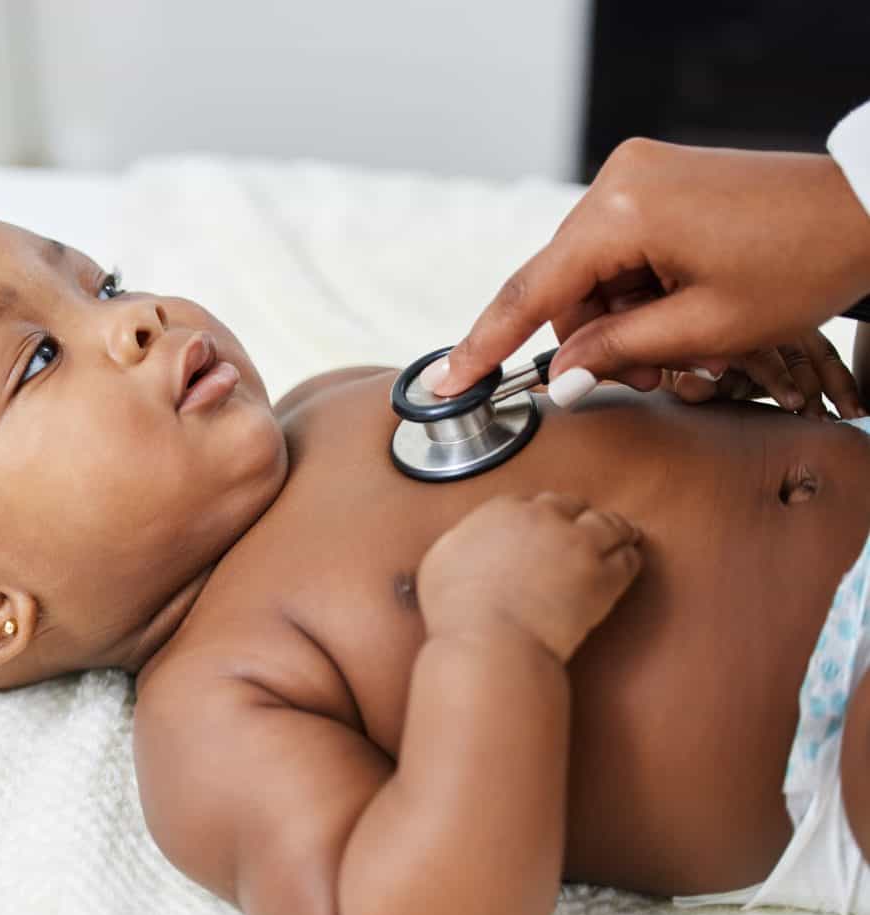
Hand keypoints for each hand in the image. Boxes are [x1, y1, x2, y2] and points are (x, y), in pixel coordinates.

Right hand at [418, 493, 642, 662]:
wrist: (490, 641)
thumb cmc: (458, 610)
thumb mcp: (440, 559)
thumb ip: (462, 539)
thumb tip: (470, 540)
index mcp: (502, 511)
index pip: (531, 500)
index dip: (539, 513)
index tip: (542, 524)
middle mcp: (544, 519)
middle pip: (571, 504)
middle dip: (576, 515)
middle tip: (582, 525)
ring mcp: (579, 545)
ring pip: (609, 523)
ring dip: (615, 528)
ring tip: (622, 534)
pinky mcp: (604, 577)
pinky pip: (628, 558)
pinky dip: (629, 557)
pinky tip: (629, 560)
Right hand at [435, 140, 869, 397]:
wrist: (868, 209)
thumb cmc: (802, 263)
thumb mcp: (705, 327)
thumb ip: (618, 352)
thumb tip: (561, 380)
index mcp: (623, 210)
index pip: (531, 290)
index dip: (486, 344)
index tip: (446, 381)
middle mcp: (618, 179)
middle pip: (563, 284)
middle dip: (592, 339)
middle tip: (645, 378)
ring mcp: (637, 173)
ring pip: (591, 272)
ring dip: (621, 318)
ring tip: (680, 347)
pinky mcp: (657, 178)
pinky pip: (619, 248)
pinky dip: (638, 289)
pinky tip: (679, 309)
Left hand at [658, 327, 866, 419]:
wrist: (695, 354)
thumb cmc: (687, 367)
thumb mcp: (681, 376)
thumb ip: (688, 382)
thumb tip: (693, 387)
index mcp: (733, 333)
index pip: (761, 354)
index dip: (779, 379)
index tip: (793, 403)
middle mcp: (764, 326)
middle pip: (797, 354)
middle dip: (813, 386)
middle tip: (821, 419)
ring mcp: (787, 331)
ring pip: (820, 355)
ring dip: (838, 386)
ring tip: (850, 415)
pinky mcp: (803, 343)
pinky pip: (827, 359)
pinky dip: (842, 382)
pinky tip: (854, 407)